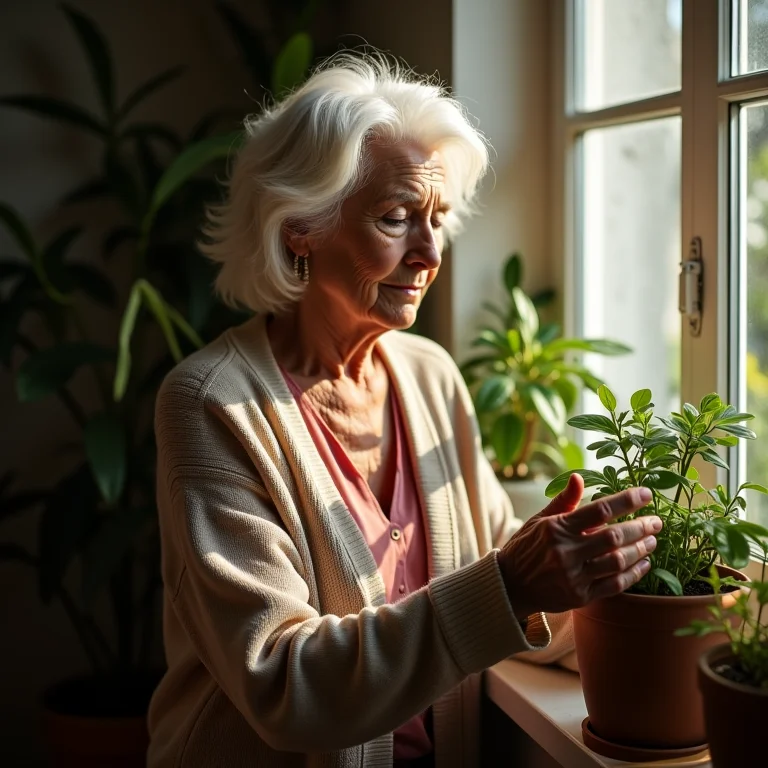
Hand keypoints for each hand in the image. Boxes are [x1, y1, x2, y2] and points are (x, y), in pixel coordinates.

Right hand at [497, 473, 660, 618]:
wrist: (511, 585)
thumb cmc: (526, 547)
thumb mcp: (539, 520)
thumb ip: (564, 501)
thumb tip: (580, 477)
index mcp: (556, 528)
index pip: (599, 510)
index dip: (626, 500)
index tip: (646, 493)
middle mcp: (565, 551)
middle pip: (614, 536)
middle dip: (640, 527)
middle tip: (656, 521)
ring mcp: (573, 576)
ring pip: (617, 561)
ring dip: (640, 550)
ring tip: (652, 541)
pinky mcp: (580, 596)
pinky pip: (614, 585)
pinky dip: (633, 574)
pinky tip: (644, 564)